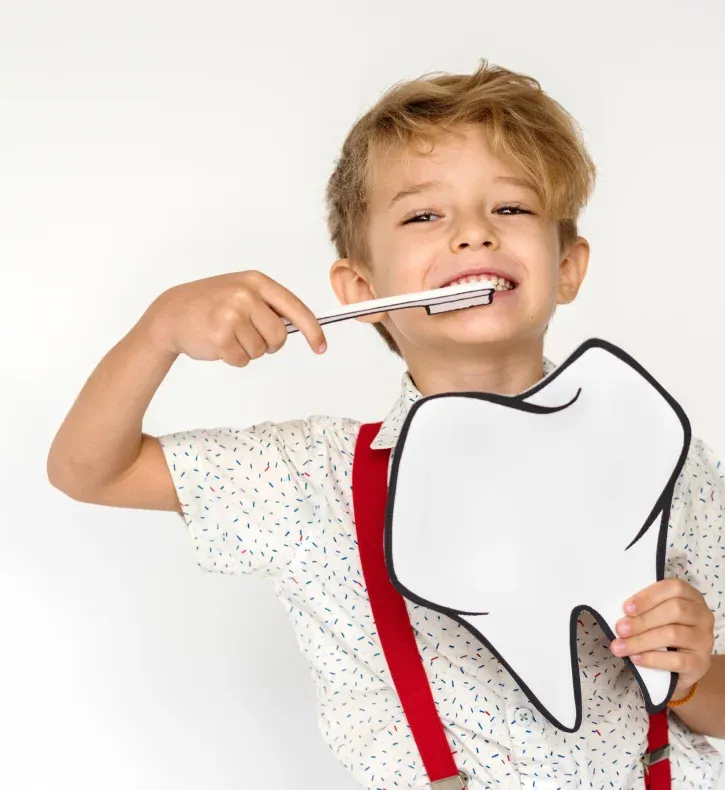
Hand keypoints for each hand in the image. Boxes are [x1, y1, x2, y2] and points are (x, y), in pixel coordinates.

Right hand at [141, 270, 326, 364]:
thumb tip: (303, 327)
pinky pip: (243, 360)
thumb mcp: (242, 292)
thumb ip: (270, 306)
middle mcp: (245, 295)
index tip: (320, 346)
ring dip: (248, 350)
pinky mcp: (220, 336)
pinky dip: (234, 358)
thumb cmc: (211, 304)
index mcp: (256, 281)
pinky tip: (219, 344)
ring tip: (228, 335)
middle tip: (249, 336)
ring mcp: (232, 315)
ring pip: (261, 350)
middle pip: (279, 336)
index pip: (295, 308)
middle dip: (269, 344)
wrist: (171, 314)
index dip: (312, 330)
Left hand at [610, 578, 714, 697]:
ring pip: (673, 635)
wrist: (684, 664)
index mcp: (691, 596)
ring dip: (641, 640)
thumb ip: (646, 607)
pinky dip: (652, 659)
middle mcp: (703, 616)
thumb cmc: (665, 630)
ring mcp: (704, 640)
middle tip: (620, 629)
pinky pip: (676, 660)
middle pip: (674, 611)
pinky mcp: (701, 663)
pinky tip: (636, 658)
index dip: (648, 596)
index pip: (673, 588)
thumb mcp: (658, 613)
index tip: (626, 608)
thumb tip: (620, 612)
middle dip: (642, 620)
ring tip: (620, 646)